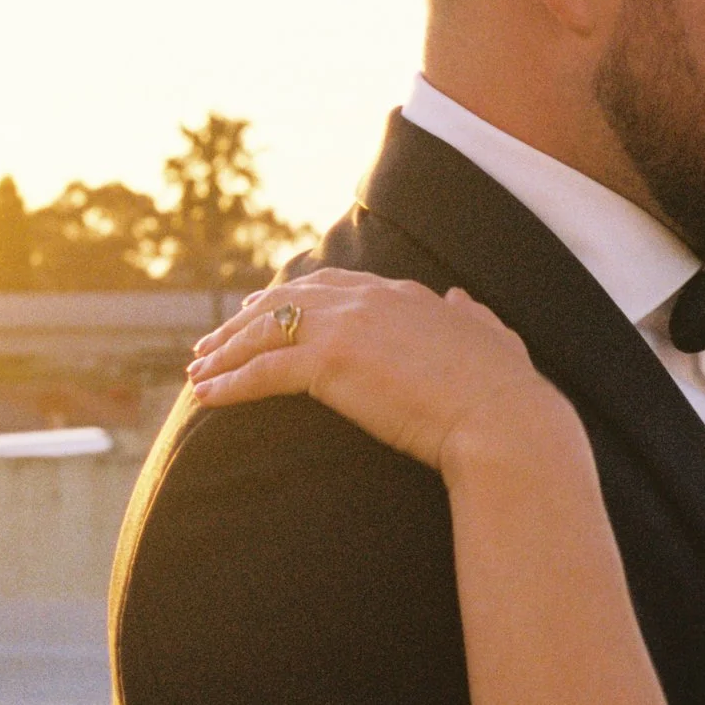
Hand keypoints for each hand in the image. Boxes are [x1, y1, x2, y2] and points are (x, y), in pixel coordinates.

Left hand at [187, 271, 575, 476]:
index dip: (291, 298)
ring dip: (225, 352)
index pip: (332, 286)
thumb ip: (473, 317)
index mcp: (405, 295)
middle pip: (287, 302)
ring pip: (266, 332)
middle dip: (244, 322)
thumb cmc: (508, 392)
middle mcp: (370, 300)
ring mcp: (346, 326)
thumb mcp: (495, 340)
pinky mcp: (329, 361)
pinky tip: (205, 397)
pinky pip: (263, 371)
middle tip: (213, 343)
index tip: (263, 313)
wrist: (504, 418)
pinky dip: (229, 382)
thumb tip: (463, 299)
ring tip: (197, 372)